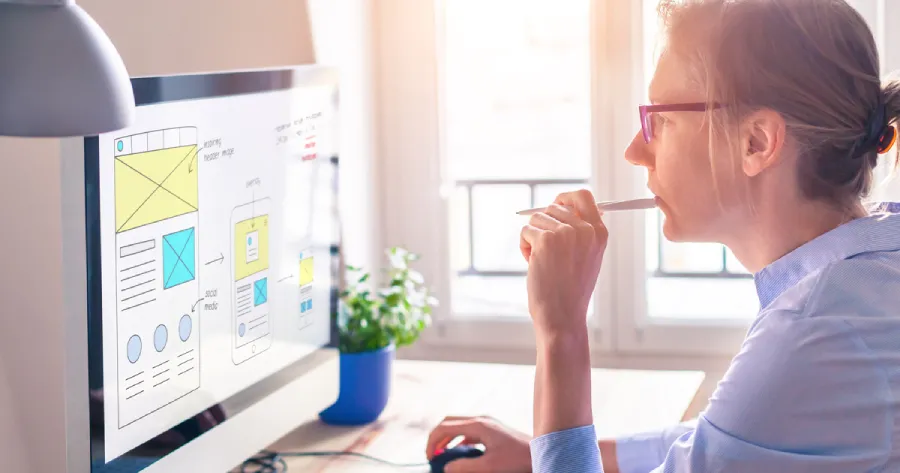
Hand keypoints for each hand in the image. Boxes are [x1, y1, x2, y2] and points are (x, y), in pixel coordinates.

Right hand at [426, 416, 531, 472]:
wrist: (541, 453)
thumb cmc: (518, 460)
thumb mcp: (489, 467)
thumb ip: (465, 467)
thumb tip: (447, 467)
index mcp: (478, 425)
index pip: (445, 426)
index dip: (432, 441)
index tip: (430, 457)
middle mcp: (481, 420)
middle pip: (449, 422)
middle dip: (437, 437)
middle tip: (432, 455)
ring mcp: (487, 423)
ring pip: (459, 426)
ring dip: (447, 439)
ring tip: (442, 455)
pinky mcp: (492, 430)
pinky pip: (468, 431)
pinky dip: (459, 441)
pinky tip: (460, 454)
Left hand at [519, 189, 607, 335]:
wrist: (562, 316)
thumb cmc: (571, 290)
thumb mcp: (587, 257)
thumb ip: (581, 231)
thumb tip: (562, 206)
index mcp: (599, 233)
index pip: (583, 196)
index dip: (565, 198)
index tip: (554, 206)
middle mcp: (585, 229)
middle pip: (553, 207)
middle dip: (544, 226)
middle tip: (546, 251)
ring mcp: (565, 233)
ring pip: (536, 219)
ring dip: (533, 238)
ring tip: (542, 261)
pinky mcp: (545, 240)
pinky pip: (525, 231)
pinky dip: (524, 247)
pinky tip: (533, 265)